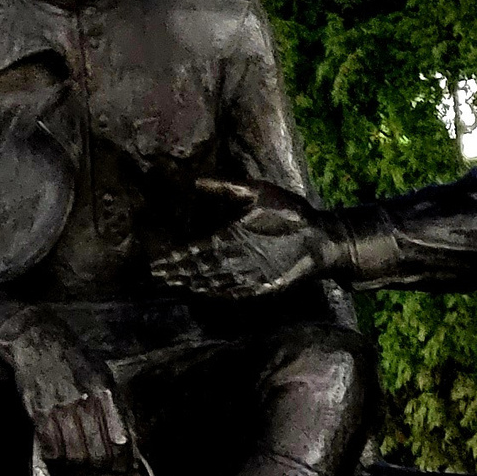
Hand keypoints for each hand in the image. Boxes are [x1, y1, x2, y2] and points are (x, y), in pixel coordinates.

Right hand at [6, 313, 127, 465]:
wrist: (40, 342)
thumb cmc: (76, 361)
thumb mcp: (104, 376)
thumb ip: (119, 407)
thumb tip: (131, 440)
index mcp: (105, 393)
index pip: (120, 438)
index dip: (123, 459)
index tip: (124, 466)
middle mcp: (84, 403)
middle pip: (98, 453)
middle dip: (104, 464)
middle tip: (104, 465)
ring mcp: (60, 410)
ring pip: (75, 455)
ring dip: (81, 461)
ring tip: (83, 457)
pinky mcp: (40, 415)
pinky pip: (52, 449)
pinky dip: (58, 455)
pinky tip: (62, 449)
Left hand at [151, 177, 340, 299]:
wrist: (320, 241)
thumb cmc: (289, 212)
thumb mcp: (258, 191)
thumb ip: (225, 187)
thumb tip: (194, 181)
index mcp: (232, 236)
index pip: (195, 251)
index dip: (174, 258)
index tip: (156, 263)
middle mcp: (236, 260)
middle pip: (199, 270)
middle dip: (177, 273)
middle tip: (158, 277)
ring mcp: (248, 277)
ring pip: (212, 284)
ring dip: (191, 285)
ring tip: (174, 284)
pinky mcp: (260, 288)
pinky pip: (231, 294)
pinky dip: (214, 294)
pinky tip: (203, 293)